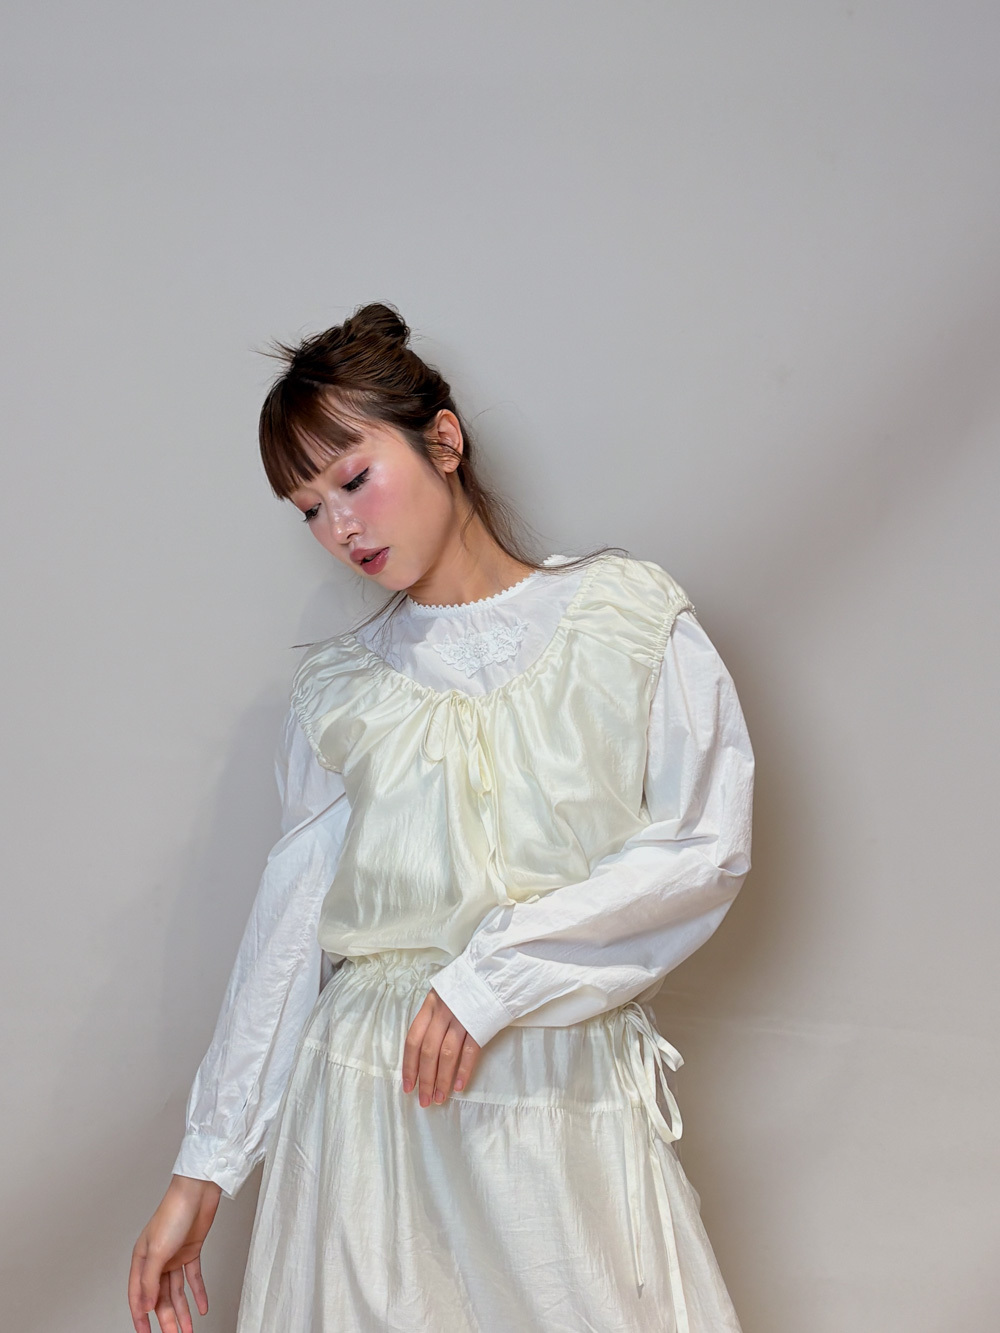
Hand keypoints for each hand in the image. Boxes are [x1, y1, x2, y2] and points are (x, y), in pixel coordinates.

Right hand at [128, 1175, 221, 1332]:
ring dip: (183, 1311)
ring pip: (176, 1291)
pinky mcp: (191, 1251)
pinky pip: (193, 1278)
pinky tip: (202, 1307)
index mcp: (142, 1259)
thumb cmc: (173, 1212)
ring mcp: (174, 1256)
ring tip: (188, 1329)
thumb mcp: (158, 1250)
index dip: (141, 1317)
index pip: (138, 1295)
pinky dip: (198, 1293)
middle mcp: (157, 1260)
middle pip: (159, 1296)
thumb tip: (145, 1306)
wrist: (198, 1191)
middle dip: (166, 1318)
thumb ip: (151, 1280)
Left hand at [402, 988, 480, 1106]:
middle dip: (425, 1079)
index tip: (408, 1086)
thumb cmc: (468, 988)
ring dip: (442, 1079)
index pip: (413, 1039)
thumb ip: (433, 1018)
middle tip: (424, 1100)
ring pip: (446, 1054)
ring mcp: (462, 1017)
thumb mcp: (444, 995)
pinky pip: (469, 1051)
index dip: (409, 1065)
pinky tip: (458, 1086)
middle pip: (428, 1051)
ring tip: (439, 1098)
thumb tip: (423, 1053)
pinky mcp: (480, 1023)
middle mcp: (443, 1011)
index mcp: (431, 1005)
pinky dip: (463, 1070)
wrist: (495, 972)